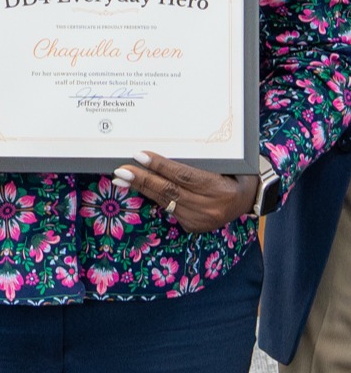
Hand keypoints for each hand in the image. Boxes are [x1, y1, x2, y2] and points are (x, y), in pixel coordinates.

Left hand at [112, 150, 256, 232]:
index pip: (184, 176)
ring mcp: (203, 221)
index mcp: (221, 189)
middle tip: (121, 170)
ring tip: (122, 178)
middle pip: (170, 191)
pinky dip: (154, 197)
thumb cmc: (234, 171)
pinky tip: (138, 188)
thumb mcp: (223, 162)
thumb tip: (164, 145)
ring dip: (142, 189)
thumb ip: (199, 158)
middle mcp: (212, 208)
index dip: (160, 166)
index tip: (139, 155)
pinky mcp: (195, 227)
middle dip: (143, 179)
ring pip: (166, 202)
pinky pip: (169, 209)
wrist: (249, 198)